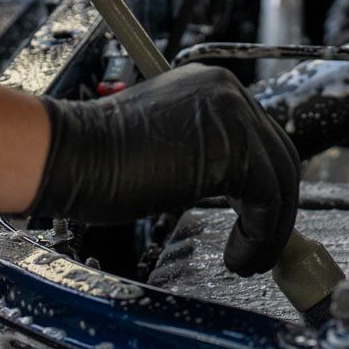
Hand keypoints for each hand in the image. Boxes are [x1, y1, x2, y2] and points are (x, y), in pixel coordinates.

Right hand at [30, 66, 300, 274]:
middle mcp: (228, 92)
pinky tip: (237, 258)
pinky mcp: (234, 150)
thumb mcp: (164, 146)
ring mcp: (234, 117)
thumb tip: (240, 190)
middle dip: (276, 209)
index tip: (257, 222)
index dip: (264, 185)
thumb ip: (203, 155)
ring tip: (248, 261)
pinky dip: (260, 238)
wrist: (68, 155)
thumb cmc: (96, 158)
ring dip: (270, 231)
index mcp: (211, 87)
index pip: (259, 138)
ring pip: (280, 181)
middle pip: (278, 155)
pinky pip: (267, 201)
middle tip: (261, 248)